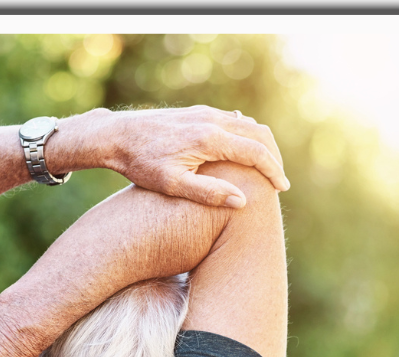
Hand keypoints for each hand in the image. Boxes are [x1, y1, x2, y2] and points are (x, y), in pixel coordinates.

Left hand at [55, 105, 288, 208]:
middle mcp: (211, 120)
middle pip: (259, 134)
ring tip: (265, 171)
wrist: (115, 135)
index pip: (255, 153)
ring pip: (247, 126)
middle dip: (274, 158)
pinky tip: (243, 153)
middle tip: (279, 181)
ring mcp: (204, 113)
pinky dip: (246, 137)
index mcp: (209, 139)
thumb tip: (242, 201)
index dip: (273, 172)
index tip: (282, 189)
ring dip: (261, 146)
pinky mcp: (197, 113)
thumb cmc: (140, 165)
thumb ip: (208, 193)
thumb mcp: (172, 185)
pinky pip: (233, 121)